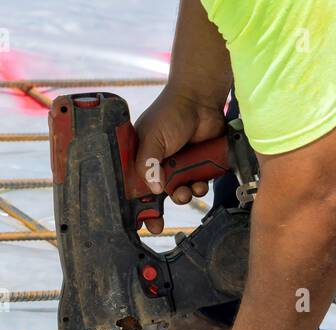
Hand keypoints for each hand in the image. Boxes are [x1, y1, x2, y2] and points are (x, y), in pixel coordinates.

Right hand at [134, 87, 226, 234]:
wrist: (200, 100)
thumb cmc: (170, 113)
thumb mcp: (151, 139)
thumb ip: (148, 165)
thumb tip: (155, 191)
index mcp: (141, 158)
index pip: (134, 186)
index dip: (136, 206)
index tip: (139, 223)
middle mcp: (158, 164)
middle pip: (156, 196)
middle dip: (158, 211)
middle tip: (158, 224)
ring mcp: (179, 165)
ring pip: (179, 193)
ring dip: (183, 196)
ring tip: (187, 191)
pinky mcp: (198, 165)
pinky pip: (198, 185)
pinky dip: (199, 187)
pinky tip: (201, 182)